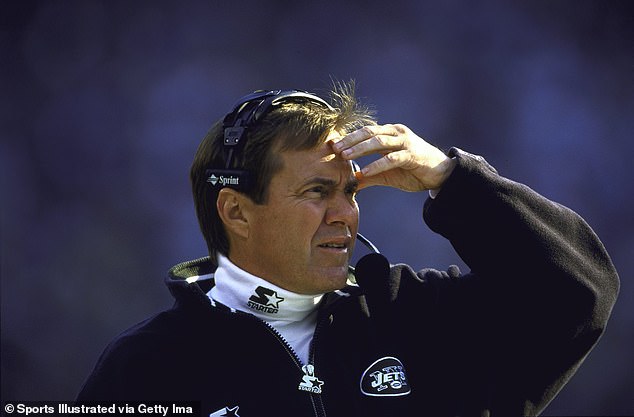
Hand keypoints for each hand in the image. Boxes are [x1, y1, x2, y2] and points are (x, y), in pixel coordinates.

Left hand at [330, 124, 455, 191]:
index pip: (365, 132)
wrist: (441, 174)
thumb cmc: (413, 170)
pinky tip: (365, 171)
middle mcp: (396, 133)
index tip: (331, 145)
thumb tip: (352, 182)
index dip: (348, 138)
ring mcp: (405, 143)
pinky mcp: (412, 155)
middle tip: (335, 149)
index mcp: (389, 133)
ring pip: (379, 142)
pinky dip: (377, 165)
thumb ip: (370, 176)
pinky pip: (392, 158)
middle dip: (350, 140)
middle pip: (369, 132)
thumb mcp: (387, 174)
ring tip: (345, 156)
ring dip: (360, 149)